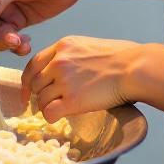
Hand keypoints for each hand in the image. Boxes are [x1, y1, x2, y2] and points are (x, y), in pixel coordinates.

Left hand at [22, 35, 141, 120]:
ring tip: (64, 108)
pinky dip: (52, 117)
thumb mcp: (89, 45)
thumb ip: (71, 55)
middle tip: (52, 102)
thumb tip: (62, 71)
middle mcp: (59, 61)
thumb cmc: (121, 57)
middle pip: (35, 83)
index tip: (28, 92)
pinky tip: (62, 116)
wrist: (134, 68)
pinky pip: (49, 113)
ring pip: (41, 99)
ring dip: (48, 106)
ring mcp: (64, 80)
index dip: (28, 80)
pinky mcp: (72, 100)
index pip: (33, 64)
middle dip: (40, 95)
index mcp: (63, 46)